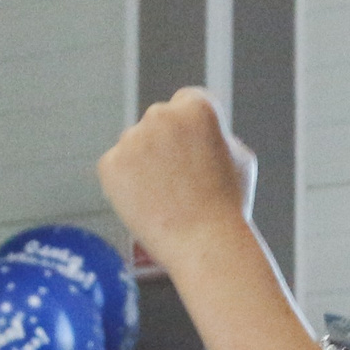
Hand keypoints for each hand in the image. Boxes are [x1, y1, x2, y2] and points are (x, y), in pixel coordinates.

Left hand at [97, 88, 257, 273]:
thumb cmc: (228, 206)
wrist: (205, 246)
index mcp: (196, 106)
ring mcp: (132, 139)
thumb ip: (215, 134)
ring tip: (168, 198)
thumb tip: (195, 130)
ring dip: (145, 164)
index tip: (197, 154)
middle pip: (159, 122)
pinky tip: (148, 204)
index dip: (193, 132)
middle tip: (182, 183)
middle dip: (166, 145)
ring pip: (135, 145)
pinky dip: (126, 185)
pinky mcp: (110, 165)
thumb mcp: (240, 158)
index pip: (186, 103)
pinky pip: (116, 168)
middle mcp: (160, 114)